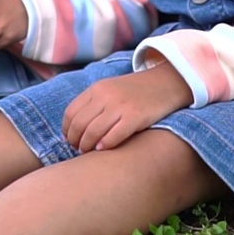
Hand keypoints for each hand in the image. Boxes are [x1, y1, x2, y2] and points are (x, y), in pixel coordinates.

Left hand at [62, 63, 192, 151]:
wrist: (167, 82)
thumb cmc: (136, 91)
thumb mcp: (111, 89)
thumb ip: (93, 104)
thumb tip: (74, 129)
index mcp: (96, 89)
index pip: (71, 113)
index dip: (67, 130)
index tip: (69, 139)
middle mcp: (105, 96)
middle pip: (79, 125)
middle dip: (75, 141)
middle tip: (78, 149)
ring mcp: (120, 106)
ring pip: (93, 132)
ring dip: (87, 146)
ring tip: (89, 151)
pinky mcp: (135, 117)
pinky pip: (113, 136)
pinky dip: (105, 145)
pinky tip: (104, 149)